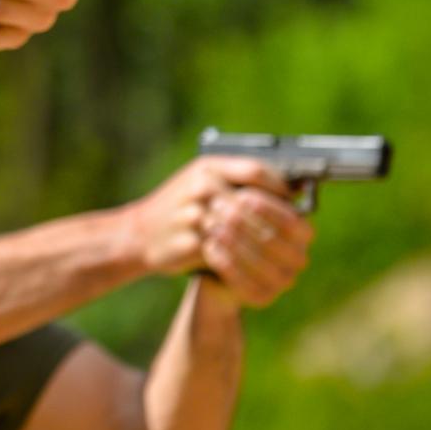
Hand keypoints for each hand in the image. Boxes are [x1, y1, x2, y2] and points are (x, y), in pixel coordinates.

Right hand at [129, 156, 297, 275]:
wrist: (138, 233)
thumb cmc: (178, 206)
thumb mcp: (202, 181)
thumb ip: (238, 181)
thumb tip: (289, 191)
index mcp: (208, 167)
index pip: (256, 171)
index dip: (278, 187)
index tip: (292, 200)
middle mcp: (201, 186)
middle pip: (253, 203)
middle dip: (274, 220)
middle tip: (291, 233)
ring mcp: (194, 214)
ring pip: (243, 229)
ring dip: (261, 242)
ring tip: (276, 251)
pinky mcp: (189, 242)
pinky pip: (225, 250)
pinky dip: (241, 258)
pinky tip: (252, 262)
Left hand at [199, 183, 313, 307]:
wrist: (216, 266)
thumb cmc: (233, 226)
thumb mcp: (245, 205)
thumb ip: (256, 189)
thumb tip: (258, 170)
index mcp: (302, 233)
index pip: (291, 220)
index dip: (267, 208)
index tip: (242, 194)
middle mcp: (298, 258)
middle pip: (272, 239)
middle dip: (243, 222)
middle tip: (218, 207)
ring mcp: (283, 281)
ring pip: (258, 260)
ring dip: (232, 241)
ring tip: (210, 224)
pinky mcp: (263, 298)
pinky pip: (244, 281)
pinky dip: (226, 262)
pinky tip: (209, 247)